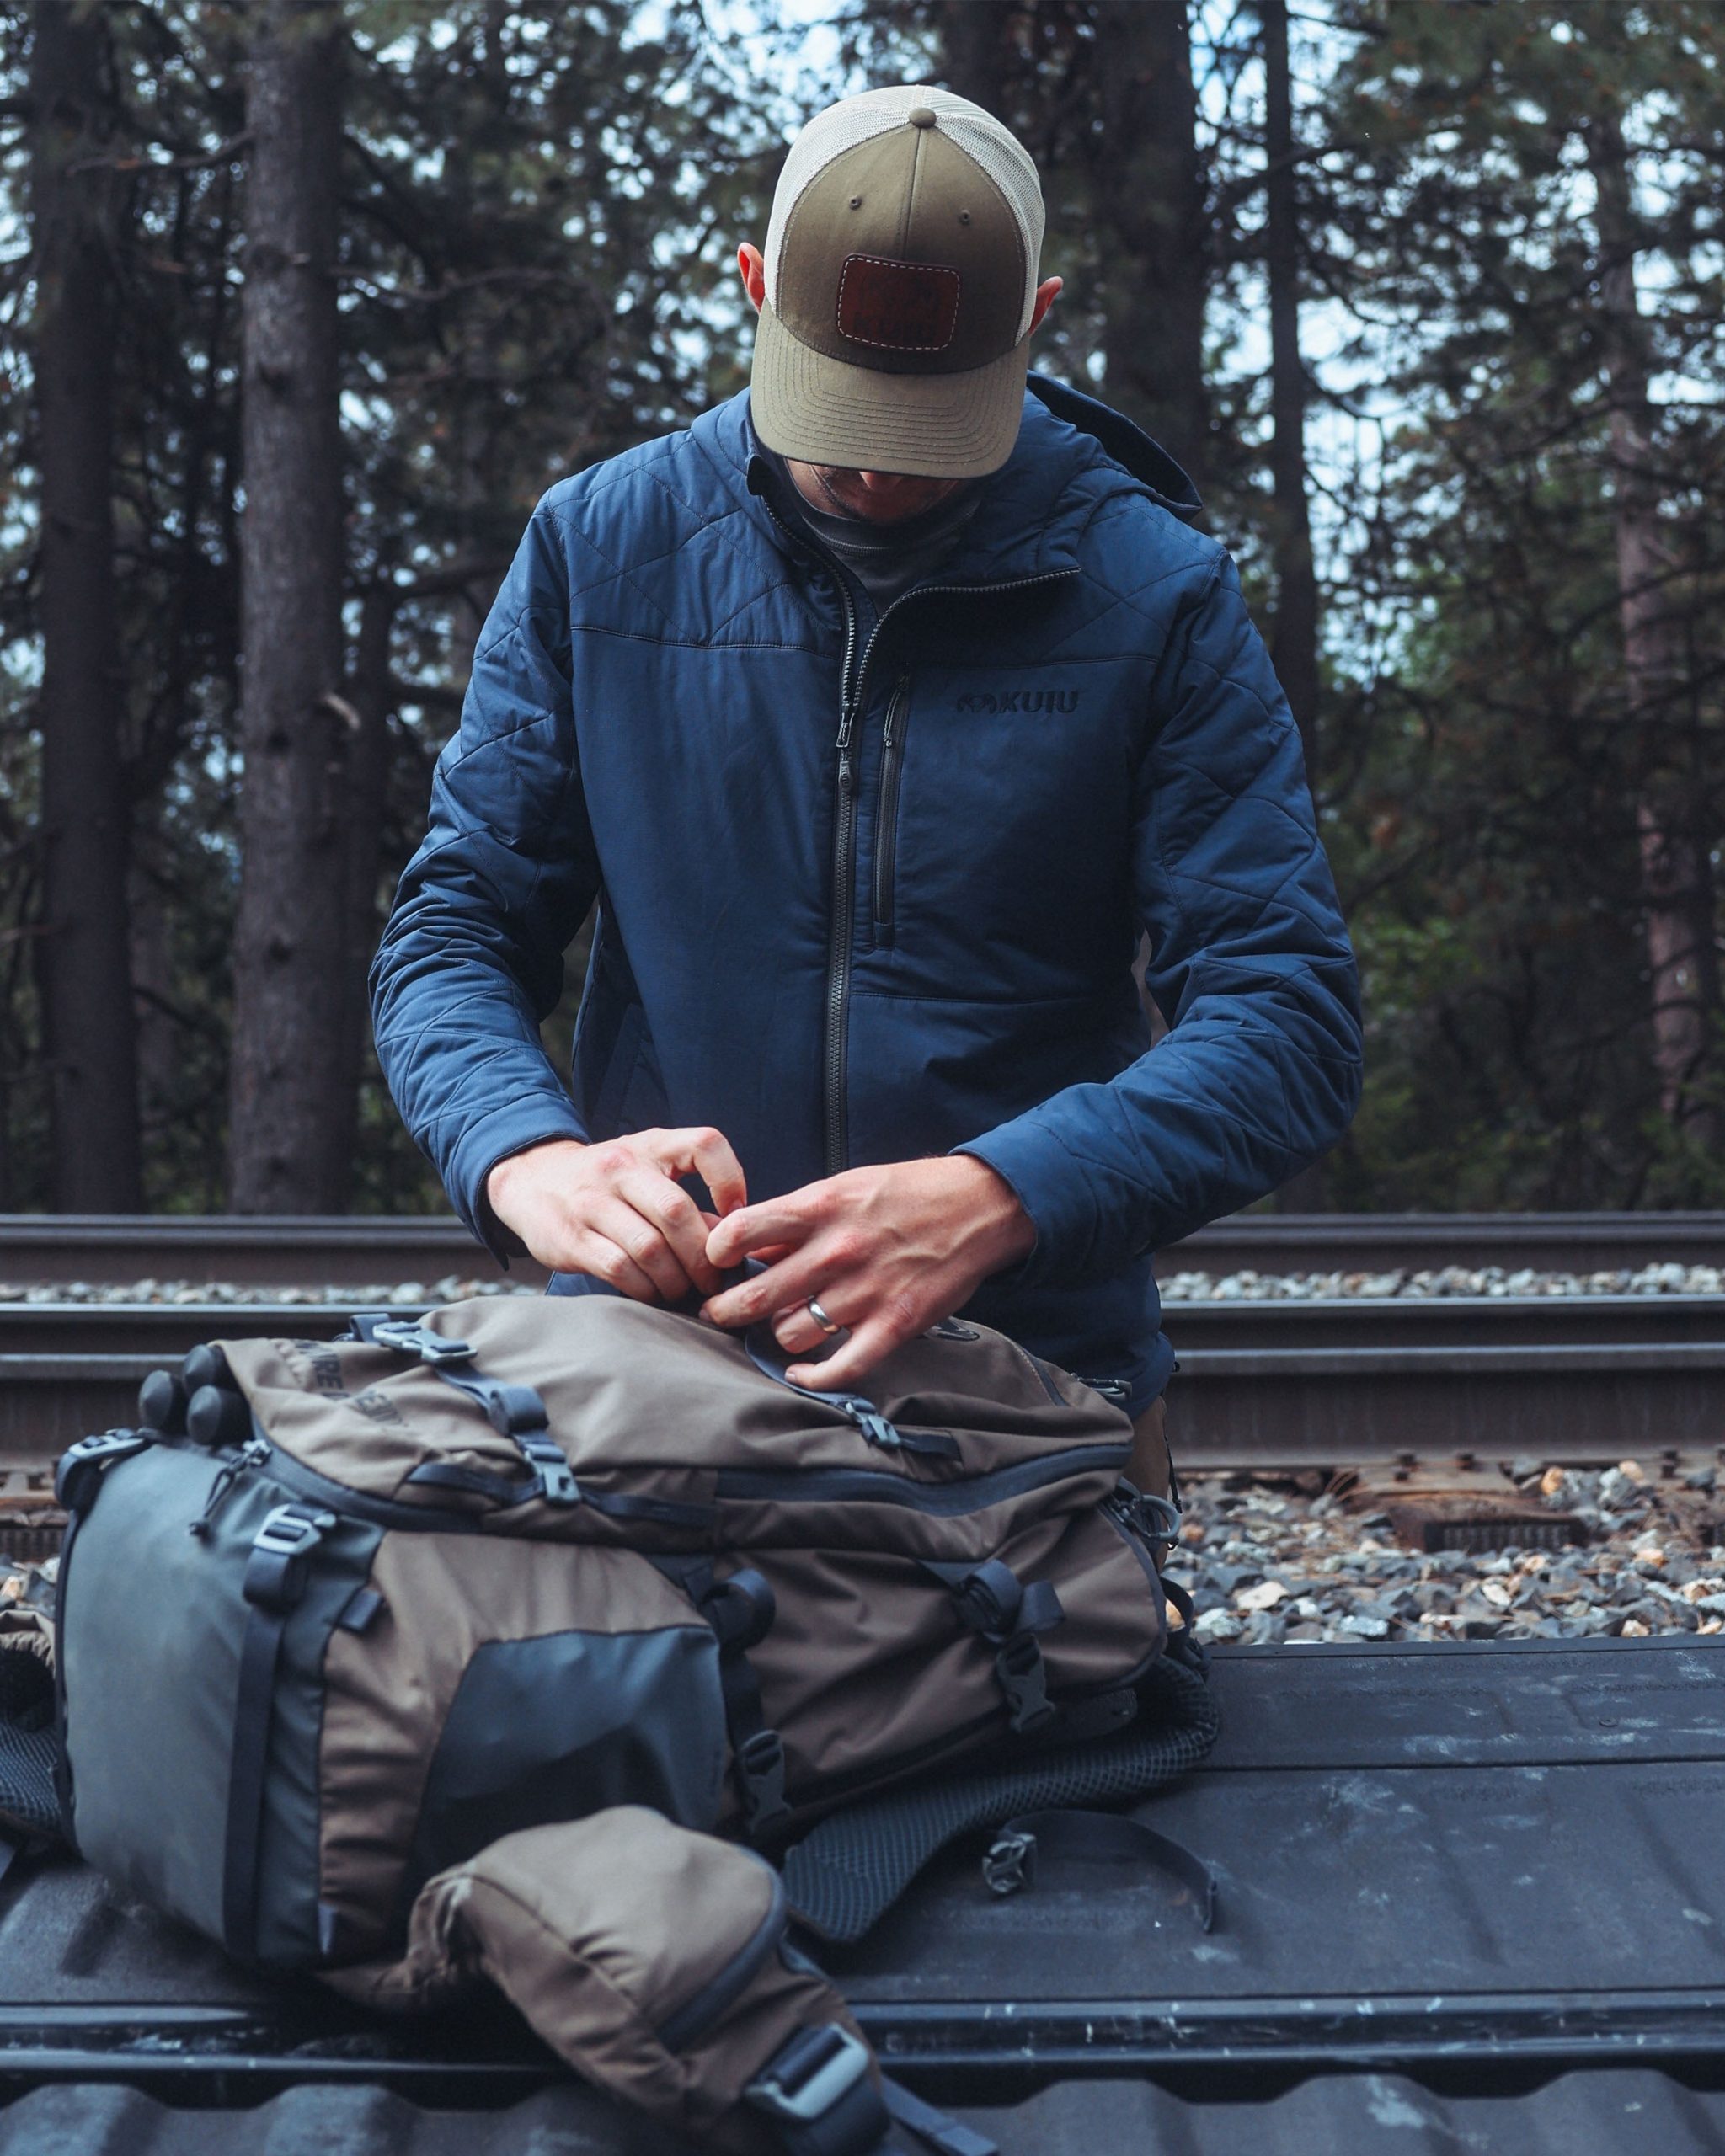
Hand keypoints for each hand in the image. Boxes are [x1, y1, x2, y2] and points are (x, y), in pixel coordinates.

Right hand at [486, 1128, 746, 1303]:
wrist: (531, 1181)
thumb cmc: (605, 1183)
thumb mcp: (645, 1172)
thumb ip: (687, 1201)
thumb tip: (727, 1244)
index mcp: (650, 1146)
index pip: (703, 1144)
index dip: (730, 1181)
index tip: (736, 1218)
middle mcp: (620, 1167)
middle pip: (676, 1212)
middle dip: (703, 1256)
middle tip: (711, 1280)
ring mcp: (592, 1201)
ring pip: (650, 1248)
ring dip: (675, 1279)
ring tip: (681, 1290)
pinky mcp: (571, 1237)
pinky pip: (620, 1269)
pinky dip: (644, 1288)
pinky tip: (650, 1292)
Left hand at [699, 1155, 1033, 1389]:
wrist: (978, 1206)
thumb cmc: (905, 1194)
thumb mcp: (845, 1187)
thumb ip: (796, 1219)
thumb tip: (744, 1245)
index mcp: (820, 1208)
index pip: (741, 1233)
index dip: (714, 1253)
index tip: (712, 1264)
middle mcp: (837, 1251)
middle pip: (755, 1297)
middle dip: (725, 1311)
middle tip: (717, 1314)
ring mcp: (866, 1292)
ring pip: (791, 1334)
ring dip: (779, 1335)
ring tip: (782, 1326)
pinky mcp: (894, 1324)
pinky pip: (841, 1367)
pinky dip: (812, 1377)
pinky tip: (800, 1372)